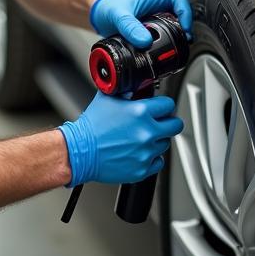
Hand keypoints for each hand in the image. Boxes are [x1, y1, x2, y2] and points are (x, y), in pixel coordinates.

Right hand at [59, 91, 183, 186]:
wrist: (79, 151)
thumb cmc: (91, 127)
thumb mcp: (108, 98)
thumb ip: (127, 91)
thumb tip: (136, 86)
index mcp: (141, 112)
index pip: (168, 105)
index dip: (164, 105)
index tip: (161, 108)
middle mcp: (147, 132)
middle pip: (175, 125)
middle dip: (168, 122)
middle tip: (159, 123)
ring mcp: (145, 152)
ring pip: (165, 144)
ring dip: (157, 140)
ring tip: (140, 139)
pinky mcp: (142, 169)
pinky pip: (158, 162)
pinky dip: (151, 158)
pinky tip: (139, 152)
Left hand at [89, 0, 192, 47]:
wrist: (100, 15)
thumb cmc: (107, 8)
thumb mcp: (117, 16)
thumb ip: (129, 27)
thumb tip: (145, 41)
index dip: (184, 9)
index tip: (184, 25)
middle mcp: (157, 7)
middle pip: (181, 11)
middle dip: (185, 25)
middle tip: (183, 39)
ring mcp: (156, 19)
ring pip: (176, 23)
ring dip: (179, 34)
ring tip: (177, 46)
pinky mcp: (152, 30)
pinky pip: (166, 34)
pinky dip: (168, 42)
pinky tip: (165, 50)